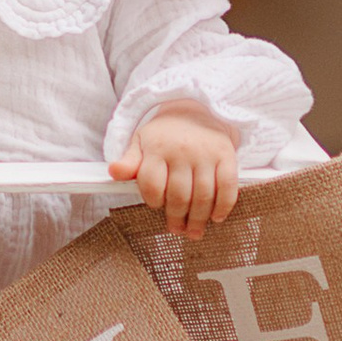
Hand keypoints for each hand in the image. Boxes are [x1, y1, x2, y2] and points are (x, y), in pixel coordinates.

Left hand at [111, 106, 238, 240]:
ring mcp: (206, 154)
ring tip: (193, 231)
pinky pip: (228, 187)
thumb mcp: (140, 142)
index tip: (156, 205)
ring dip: (198, 219)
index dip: (153, 201)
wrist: (196, 109)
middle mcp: (182, 151)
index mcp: (158, 148)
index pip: (153, 185)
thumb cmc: (165, 134)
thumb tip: (114, 172)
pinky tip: (216, 217)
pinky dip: (223, 206)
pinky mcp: (226, 155)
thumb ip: (129, 162)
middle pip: (179, 195)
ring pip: (203, 195)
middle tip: (176, 229)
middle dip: (177, 218)